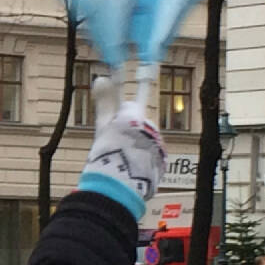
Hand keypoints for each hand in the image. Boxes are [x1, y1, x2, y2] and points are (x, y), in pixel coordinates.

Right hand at [78, 75, 165, 219]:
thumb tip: (102, 78)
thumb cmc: (107, 154)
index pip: (128, 110)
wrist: (119, 187)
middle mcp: (152, 131)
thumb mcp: (102, 126)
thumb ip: (105, 102)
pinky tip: (129, 173)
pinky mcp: (162, 166)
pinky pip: (151, 160)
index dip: (117, 118)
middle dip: (127, 134)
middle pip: (138, 128)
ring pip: (145, 144)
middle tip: (111, 148)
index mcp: (137, 118)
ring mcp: (159, 149)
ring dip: (135, 150)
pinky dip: (142, 164)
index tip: (110, 127)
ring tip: (119, 164)